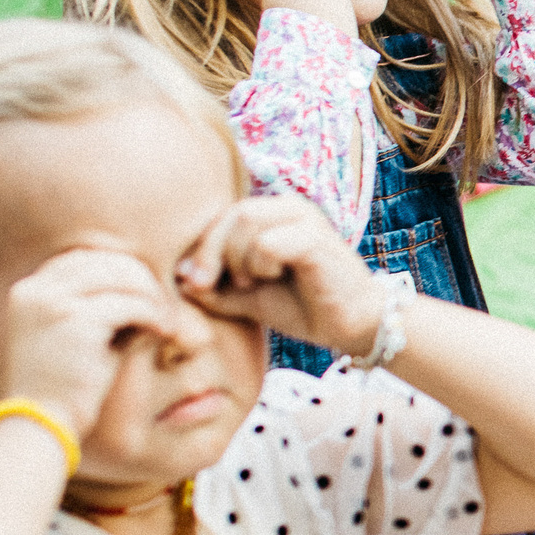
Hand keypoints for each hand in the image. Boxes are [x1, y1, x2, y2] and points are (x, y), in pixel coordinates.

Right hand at [0, 250, 178, 444]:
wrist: (43, 422)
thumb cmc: (65, 387)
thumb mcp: (74, 337)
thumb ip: (95, 306)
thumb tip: (143, 284)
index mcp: (29, 290)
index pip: (86, 257)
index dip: (122, 271)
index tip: (146, 296)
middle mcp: (36, 289)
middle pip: (107, 261)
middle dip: (144, 282)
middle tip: (165, 309)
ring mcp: (53, 301)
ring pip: (124, 277)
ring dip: (154, 297)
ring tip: (168, 322)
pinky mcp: (76, 320)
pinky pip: (132, 304)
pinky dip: (155, 316)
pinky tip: (165, 333)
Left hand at [178, 197, 386, 357]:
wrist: (354, 326)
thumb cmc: (304, 308)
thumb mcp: (248, 298)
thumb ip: (216, 287)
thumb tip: (179, 278)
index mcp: (274, 215)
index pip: (223, 216)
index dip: (202, 248)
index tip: (194, 282)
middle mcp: (290, 208)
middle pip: (232, 214)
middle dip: (211, 253)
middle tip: (208, 285)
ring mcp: (306, 219)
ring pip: (246, 222)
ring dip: (238, 258)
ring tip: (253, 282)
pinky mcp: (316, 238)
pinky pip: (269, 241)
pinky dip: (261, 262)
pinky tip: (274, 277)